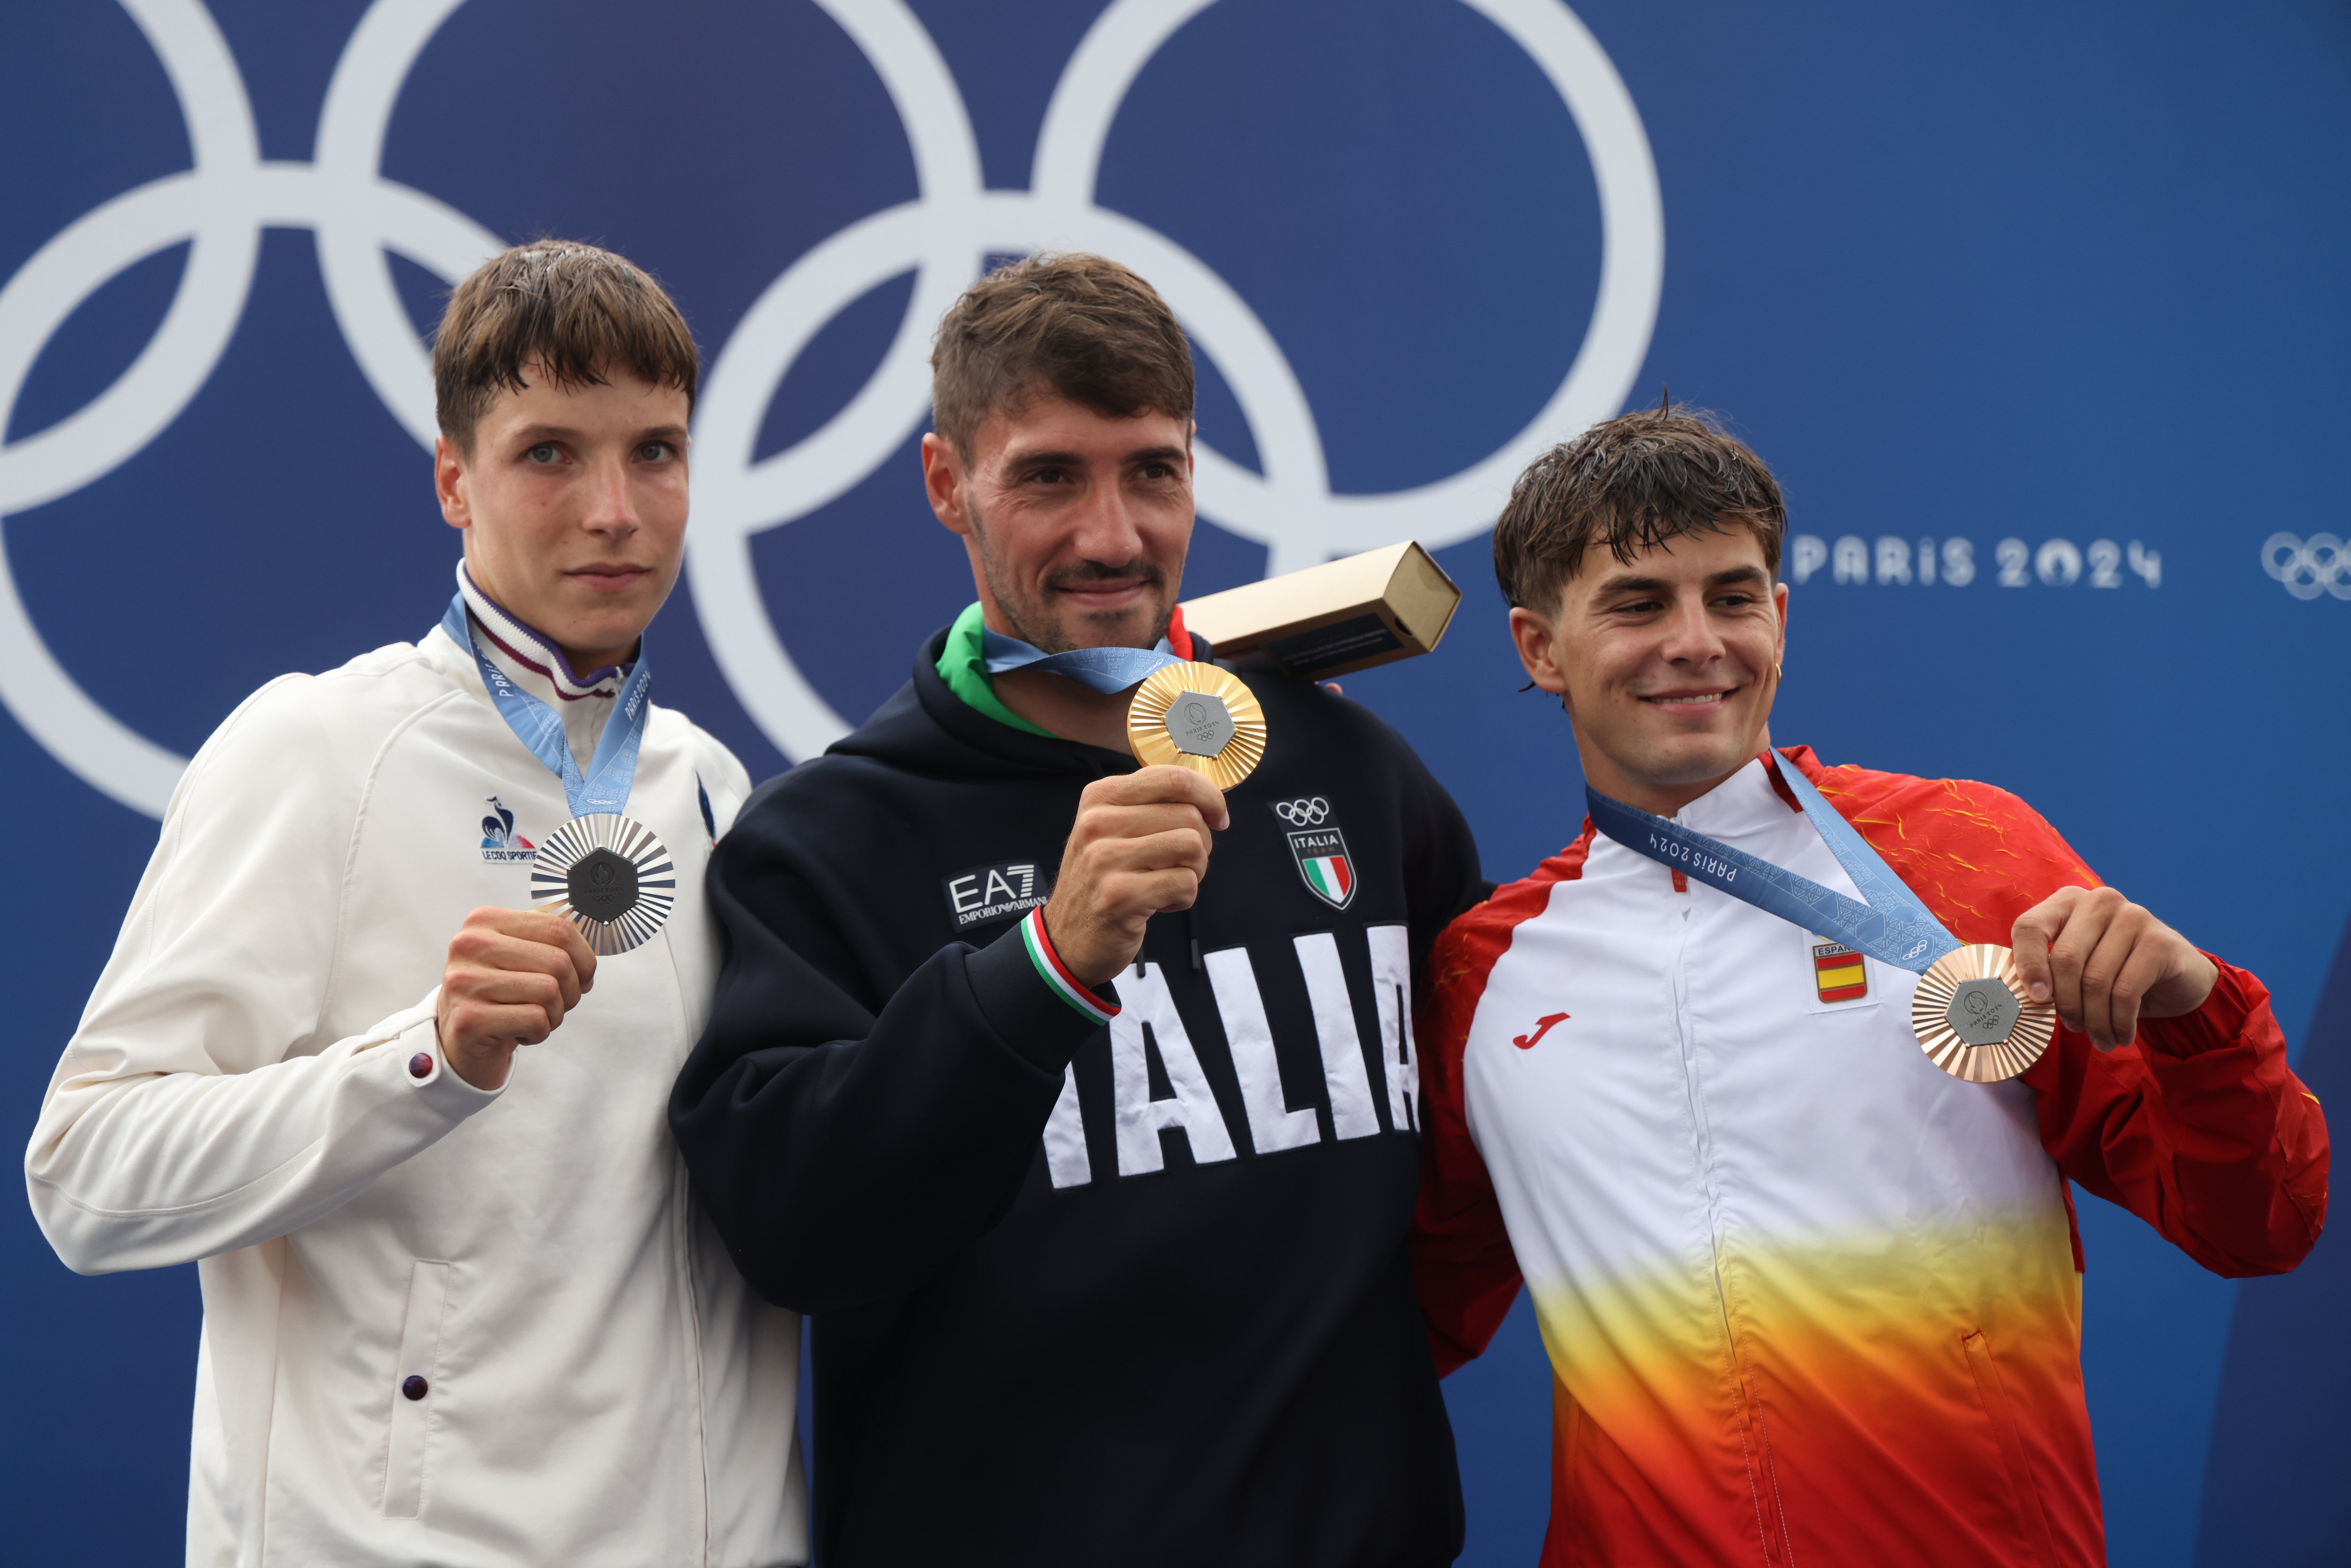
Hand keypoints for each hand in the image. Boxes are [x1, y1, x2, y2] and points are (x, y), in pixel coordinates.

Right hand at [434, 907, 598, 1088]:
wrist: (462, 1037)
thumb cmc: (501, 993)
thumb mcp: (521, 955)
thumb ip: (553, 940)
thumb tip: (597, 937)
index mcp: (484, 921)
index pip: (559, 928)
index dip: (585, 958)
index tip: (582, 976)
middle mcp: (469, 945)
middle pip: (558, 961)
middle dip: (571, 990)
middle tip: (556, 1003)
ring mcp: (465, 982)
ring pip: (549, 991)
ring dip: (555, 1013)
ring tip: (535, 1017)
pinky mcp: (469, 1018)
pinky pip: (536, 1020)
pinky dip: (540, 1032)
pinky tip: (520, 1032)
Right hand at [1042, 765, 1229, 985]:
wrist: (1066, 939)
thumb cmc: (1102, 882)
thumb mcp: (1112, 831)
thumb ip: (1151, 807)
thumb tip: (1208, 797)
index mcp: (1100, 798)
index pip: (1172, 777)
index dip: (1209, 795)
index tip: (1217, 817)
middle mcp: (1098, 823)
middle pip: (1189, 815)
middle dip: (1201, 843)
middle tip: (1180, 864)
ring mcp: (1106, 859)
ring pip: (1192, 846)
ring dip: (1195, 871)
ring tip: (1169, 883)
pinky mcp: (1120, 895)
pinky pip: (1186, 883)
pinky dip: (1185, 897)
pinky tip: (1161, 904)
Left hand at [2010, 886, 2217, 1050]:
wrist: (2178, 976)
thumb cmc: (2115, 972)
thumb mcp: (2077, 967)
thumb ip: (2050, 970)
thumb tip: (2027, 998)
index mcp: (2068, 901)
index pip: (2030, 927)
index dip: (2027, 965)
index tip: (2036, 999)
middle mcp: (2099, 901)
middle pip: (2065, 958)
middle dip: (2066, 1004)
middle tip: (2073, 1029)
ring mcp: (2133, 916)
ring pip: (2095, 980)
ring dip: (2094, 1021)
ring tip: (2100, 1040)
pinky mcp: (2160, 941)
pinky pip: (2125, 992)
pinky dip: (2119, 1022)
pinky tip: (2121, 1035)